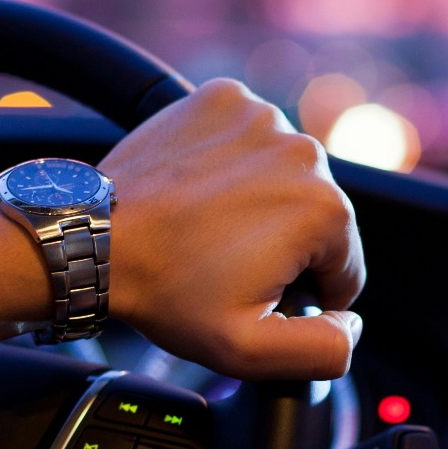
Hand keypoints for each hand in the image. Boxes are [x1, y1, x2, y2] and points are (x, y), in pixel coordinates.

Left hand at [0, 79, 364, 379]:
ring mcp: (262, 116)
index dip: (304, 293)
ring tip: (208, 226)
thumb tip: (353, 323)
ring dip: (260, 200)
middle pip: (317, 215)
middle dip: (283, 244)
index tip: (254, 292)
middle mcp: (304, 151)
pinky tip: (200, 189)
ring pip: (284, 174)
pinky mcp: (224, 97)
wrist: (95, 238)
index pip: (345, 267)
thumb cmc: (166, 291)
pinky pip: (249, 136)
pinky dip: (233, 160)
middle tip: (224, 263)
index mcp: (325, 210)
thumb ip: (324, 349)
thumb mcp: (250, 351)